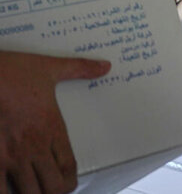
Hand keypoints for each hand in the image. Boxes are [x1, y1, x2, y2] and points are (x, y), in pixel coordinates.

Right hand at [0, 51, 110, 193]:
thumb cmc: (13, 71)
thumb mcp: (50, 67)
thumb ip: (80, 69)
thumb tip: (106, 66)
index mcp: (51, 128)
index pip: (69, 168)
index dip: (69, 182)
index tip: (66, 181)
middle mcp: (33, 146)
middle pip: (51, 188)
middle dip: (51, 191)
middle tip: (46, 186)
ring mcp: (9, 156)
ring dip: (29, 193)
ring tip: (28, 186)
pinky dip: (5, 191)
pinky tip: (6, 184)